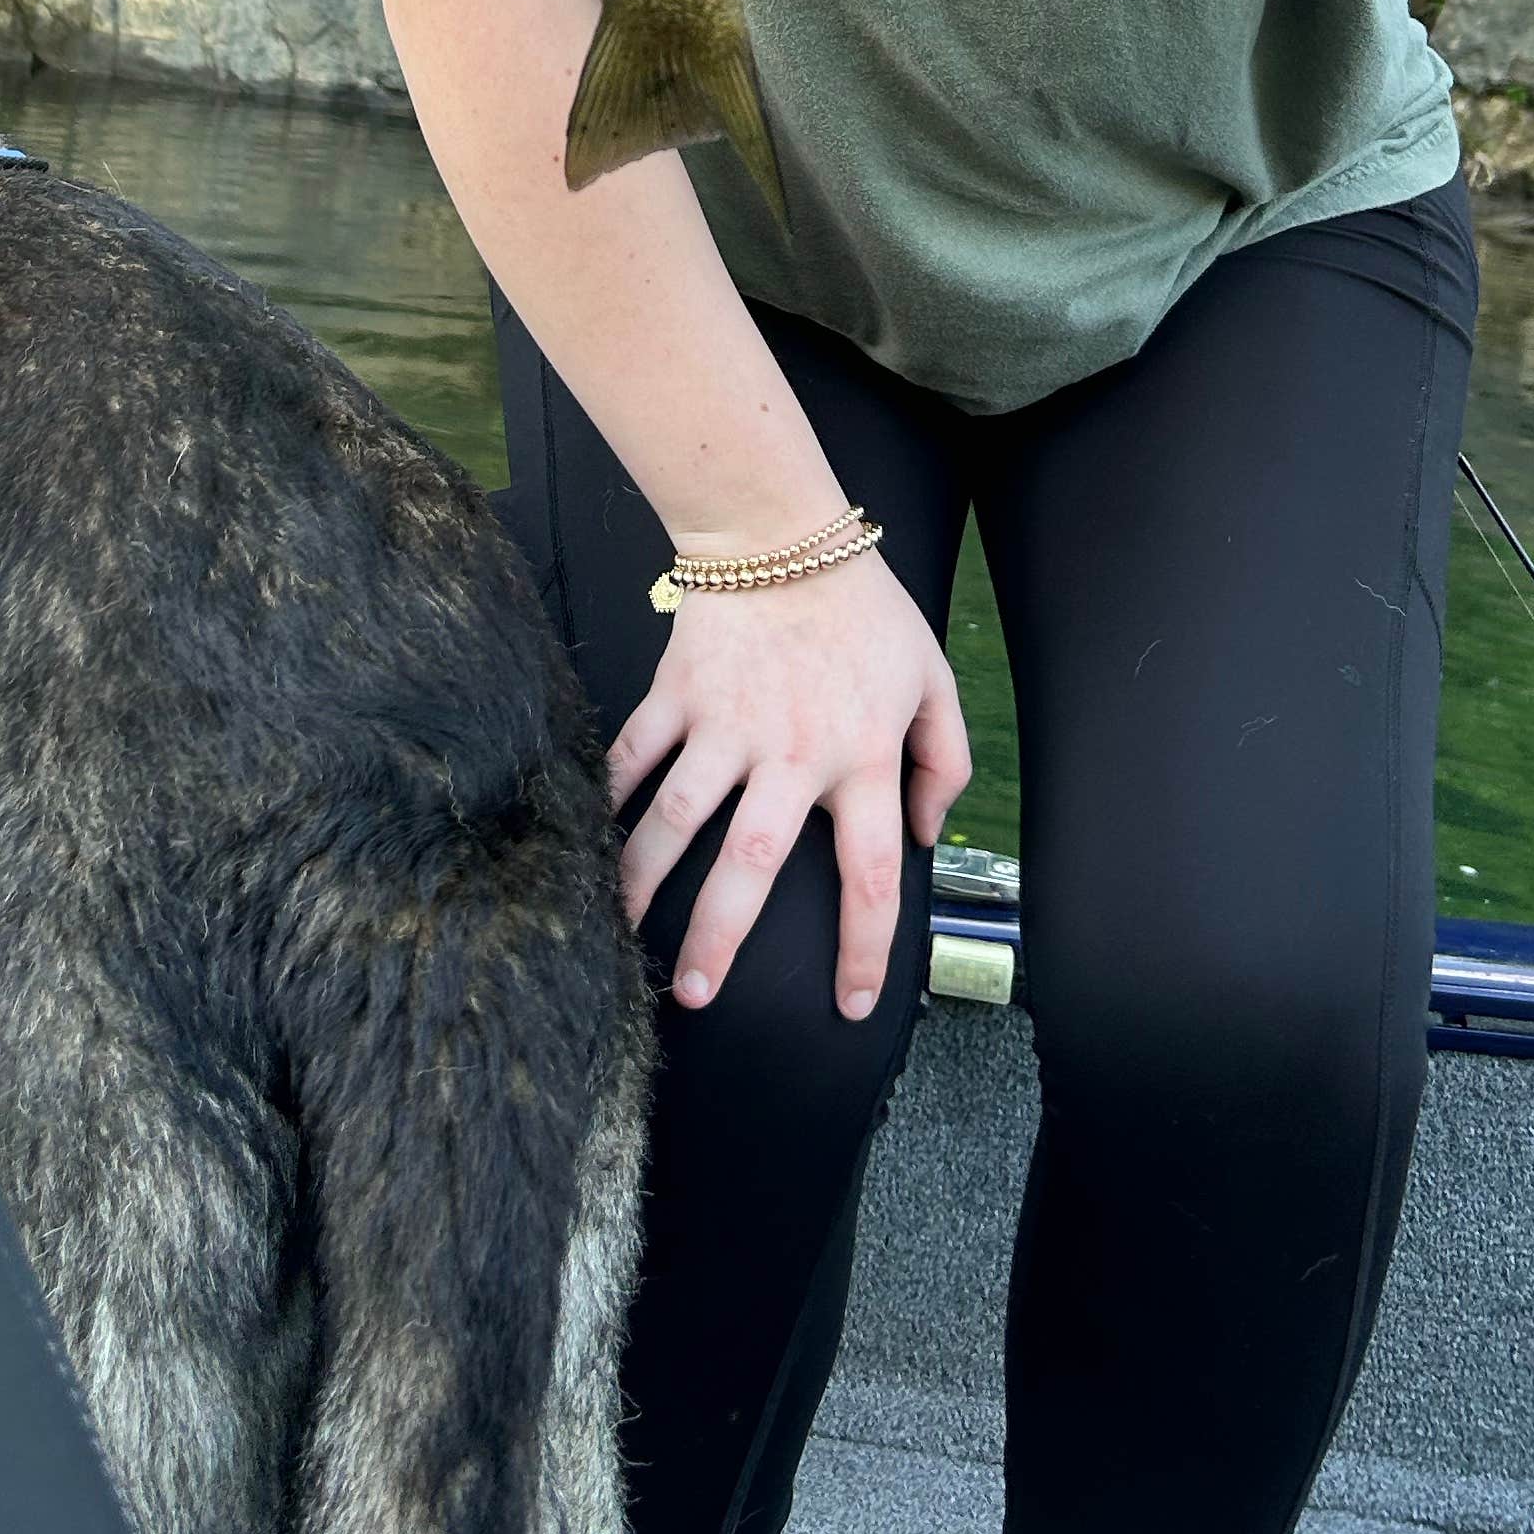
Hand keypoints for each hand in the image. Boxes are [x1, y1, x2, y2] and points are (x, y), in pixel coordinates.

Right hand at [605, 548, 971, 1023]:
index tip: (851, 1002)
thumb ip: (943, 761)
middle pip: (751, 864)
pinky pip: (633, 753)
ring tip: (622, 932)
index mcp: (862, 756)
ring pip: (677, 817)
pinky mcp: (677, 693)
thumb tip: (924, 835)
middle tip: (695, 996)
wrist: (782, 531)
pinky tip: (590, 837)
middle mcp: (791, 752)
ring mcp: (725, 723)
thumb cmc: (864, 609)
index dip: (863, 947)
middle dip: (720, 938)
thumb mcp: (932, 679)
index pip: (868, 873)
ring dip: (645, 880)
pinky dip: (608, 796)